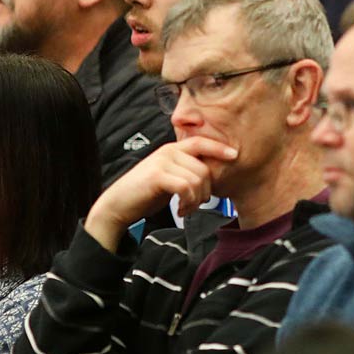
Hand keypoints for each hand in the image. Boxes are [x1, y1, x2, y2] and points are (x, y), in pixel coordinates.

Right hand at [82, 136, 237, 247]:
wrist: (118, 205)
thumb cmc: (146, 193)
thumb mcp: (170, 178)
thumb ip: (186, 172)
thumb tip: (210, 177)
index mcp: (172, 149)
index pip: (201, 142)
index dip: (219, 148)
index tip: (235, 155)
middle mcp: (168, 151)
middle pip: (204, 168)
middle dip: (205, 192)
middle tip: (195, 205)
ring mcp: (162, 162)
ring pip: (197, 179)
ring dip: (196, 200)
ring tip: (186, 209)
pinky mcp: (157, 175)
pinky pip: (186, 187)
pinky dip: (188, 202)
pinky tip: (181, 210)